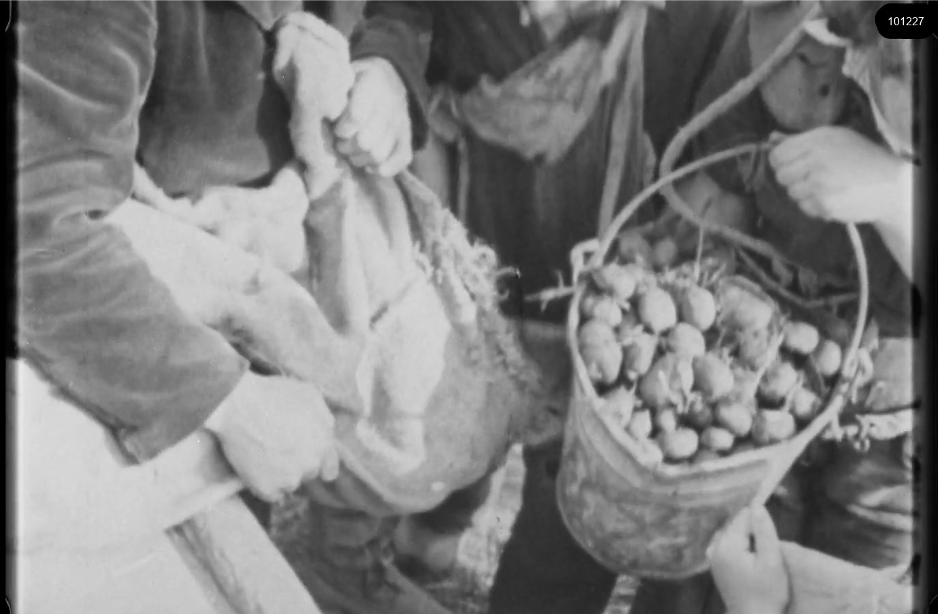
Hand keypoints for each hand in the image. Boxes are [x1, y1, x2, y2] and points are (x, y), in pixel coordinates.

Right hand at [206, 372, 339, 501]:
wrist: (238, 405)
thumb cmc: (273, 395)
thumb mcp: (310, 396)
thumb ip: (324, 419)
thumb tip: (327, 433)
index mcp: (324, 444)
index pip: (330, 470)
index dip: (319, 465)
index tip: (307, 459)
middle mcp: (311, 465)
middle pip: (308, 474)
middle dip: (297, 464)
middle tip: (279, 448)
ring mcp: (289, 479)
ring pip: (289, 485)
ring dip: (280, 475)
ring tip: (263, 454)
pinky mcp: (267, 489)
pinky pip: (271, 494)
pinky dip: (264, 485)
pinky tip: (255, 467)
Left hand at [334, 58, 412, 176]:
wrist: (387, 81)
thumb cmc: (353, 83)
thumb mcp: (340, 78)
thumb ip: (332, 95)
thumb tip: (325, 120)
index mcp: (372, 84)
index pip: (356, 118)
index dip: (342, 130)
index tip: (336, 127)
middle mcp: (390, 104)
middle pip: (365, 142)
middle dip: (347, 147)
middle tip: (341, 142)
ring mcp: (401, 123)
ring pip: (377, 155)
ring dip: (359, 159)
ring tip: (352, 152)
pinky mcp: (407, 138)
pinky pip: (400, 161)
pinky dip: (382, 169)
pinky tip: (369, 165)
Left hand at [708, 503, 789, 613]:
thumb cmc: (767, 592)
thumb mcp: (772, 561)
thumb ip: (764, 532)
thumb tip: (756, 505)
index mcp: (727, 544)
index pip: (742, 516)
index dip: (758, 517)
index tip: (770, 525)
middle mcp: (715, 547)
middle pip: (735, 524)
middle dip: (752, 528)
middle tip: (768, 542)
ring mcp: (713, 556)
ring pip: (733, 534)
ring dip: (747, 536)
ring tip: (762, 549)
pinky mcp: (717, 565)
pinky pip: (729, 544)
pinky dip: (740, 544)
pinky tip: (751, 555)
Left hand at [768, 126, 905, 223]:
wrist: (889, 185)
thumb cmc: (861, 158)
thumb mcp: (835, 138)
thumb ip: (800, 139)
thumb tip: (771, 139)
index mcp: (818, 140)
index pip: (777, 155)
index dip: (781, 161)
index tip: (792, 164)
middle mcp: (815, 161)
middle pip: (781, 176)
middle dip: (792, 178)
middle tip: (810, 176)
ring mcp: (818, 185)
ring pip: (791, 193)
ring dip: (803, 192)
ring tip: (824, 187)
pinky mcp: (823, 204)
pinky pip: (804, 207)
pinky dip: (813, 205)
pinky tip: (830, 197)